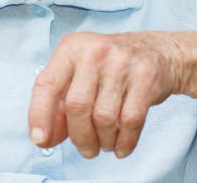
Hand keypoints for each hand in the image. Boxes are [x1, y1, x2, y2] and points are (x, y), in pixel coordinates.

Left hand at [28, 32, 180, 158]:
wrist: (157, 51)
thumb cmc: (110, 67)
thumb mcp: (80, 75)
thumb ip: (60, 105)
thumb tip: (44, 138)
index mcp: (71, 48)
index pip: (46, 84)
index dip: (39, 115)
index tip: (40, 139)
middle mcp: (94, 51)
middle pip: (76, 105)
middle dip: (79, 136)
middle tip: (86, 149)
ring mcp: (121, 62)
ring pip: (104, 117)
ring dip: (103, 141)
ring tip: (105, 143)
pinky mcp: (145, 76)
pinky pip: (130, 121)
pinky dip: (124, 142)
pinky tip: (120, 146)